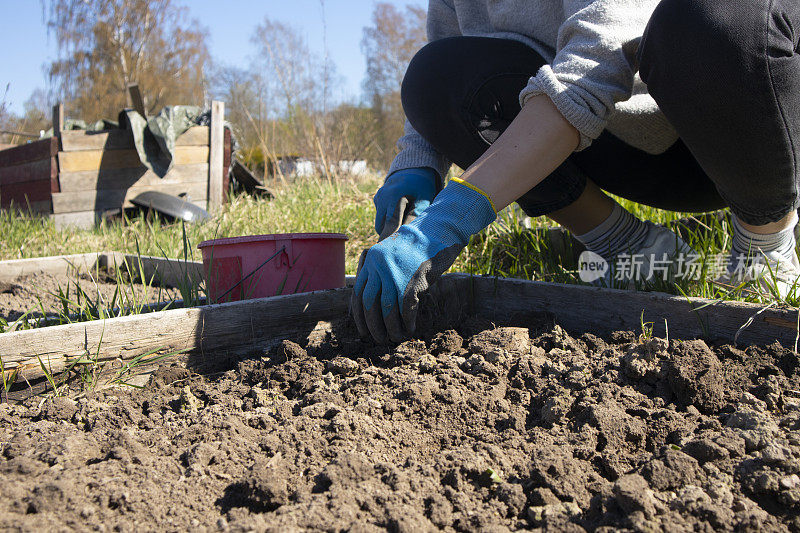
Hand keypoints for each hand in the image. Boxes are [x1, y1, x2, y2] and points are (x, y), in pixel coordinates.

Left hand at [352, 178, 495, 342]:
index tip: (363, 329)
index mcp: (372, 261)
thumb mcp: (394, 254)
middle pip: (369, 304)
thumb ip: (384, 272)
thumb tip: (380, 299)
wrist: (439, 228)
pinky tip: (411, 329)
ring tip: (396, 337)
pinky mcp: (413, 279)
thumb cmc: (419, 243)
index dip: (359, 315)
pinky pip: (406, 308)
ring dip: (391, 328)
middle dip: (372, 326)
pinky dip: (407, 322)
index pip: (358, 293)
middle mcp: (379, 267)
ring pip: (386, 309)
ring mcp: (395, 273)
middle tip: (379, 339)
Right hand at [373, 167, 439, 239]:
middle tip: (401, 239)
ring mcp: (378, 197)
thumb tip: (406, 233)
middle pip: (380, 226)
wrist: (414, 172)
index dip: (392, 237)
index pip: (389, 224)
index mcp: (393, 197)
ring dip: (389, 226)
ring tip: (404, 221)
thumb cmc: (422, 188)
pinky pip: (380, 215)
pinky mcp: (377, 198)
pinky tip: (399, 213)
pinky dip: (387, 218)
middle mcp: (382, 197)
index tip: (395, 246)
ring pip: (379, 222)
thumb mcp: (424, 201)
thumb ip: (415, 216)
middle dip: (389, 234)